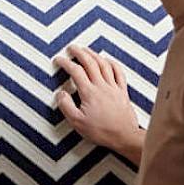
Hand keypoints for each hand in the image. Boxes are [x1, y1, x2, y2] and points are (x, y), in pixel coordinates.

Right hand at [53, 45, 142, 162]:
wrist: (124, 136)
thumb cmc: (102, 131)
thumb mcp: (77, 122)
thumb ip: (66, 106)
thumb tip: (60, 93)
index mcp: (89, 93)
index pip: (75, 71)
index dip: (66, 63)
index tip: (59, 60)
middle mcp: (102, 87)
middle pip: (90, 62)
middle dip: (79, 52)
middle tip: (71, 48)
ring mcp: (113, 88)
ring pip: (104, 64)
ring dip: (94, 54)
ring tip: (86, 50)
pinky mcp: (122, 92)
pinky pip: (118, 72)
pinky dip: (112, 63)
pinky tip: (107, 60)